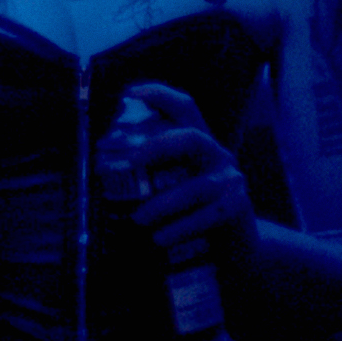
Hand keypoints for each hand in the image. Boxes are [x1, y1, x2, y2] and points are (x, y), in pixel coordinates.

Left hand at [123, 83, 259, 263]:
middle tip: (129, 162)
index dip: (159, 95)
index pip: (184, 108)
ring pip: (197, 187)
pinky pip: (207, 216)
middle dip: (158, 146)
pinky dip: (180, 228)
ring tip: (137, 219)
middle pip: (191, 137)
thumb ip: (150, 174)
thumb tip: (104, 170)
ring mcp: (230, 181)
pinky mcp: (237, 207)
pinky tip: (159, 238)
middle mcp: (217, 155)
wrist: (237, 247)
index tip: (129, 93)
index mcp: (199, 143)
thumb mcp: (174, 186)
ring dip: (162, 203)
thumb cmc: (194, 212)